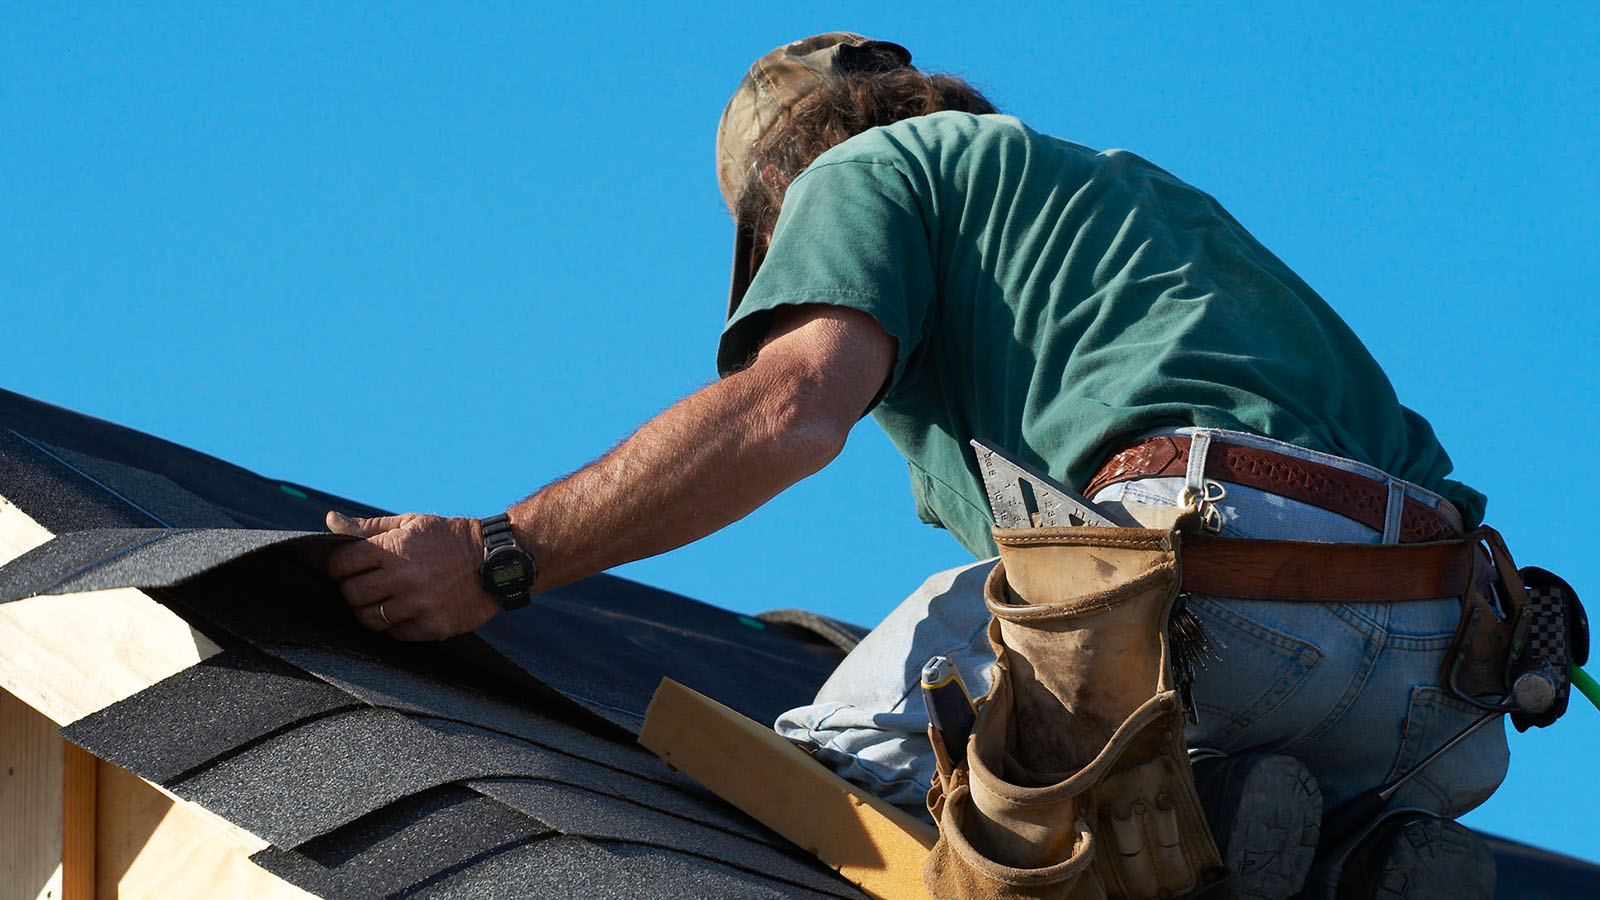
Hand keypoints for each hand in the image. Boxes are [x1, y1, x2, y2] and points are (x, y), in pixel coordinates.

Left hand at [324, 511, 502, 640]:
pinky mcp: (433, 626)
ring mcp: (418, 605)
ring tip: (383, 602)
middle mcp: (403, 578)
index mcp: (393, 548)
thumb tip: (330, 520)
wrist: (497, 560)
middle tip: (364, 587)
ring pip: (369, 619)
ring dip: (371, 611)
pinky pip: (397, 634)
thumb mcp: (411, 523)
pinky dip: (396, 625)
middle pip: (351, 594)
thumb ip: (369, 526)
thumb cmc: (449, 539)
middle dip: (352, 590)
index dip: (338, 567)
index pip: (341, 564)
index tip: (346, 569)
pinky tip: (406, 612)